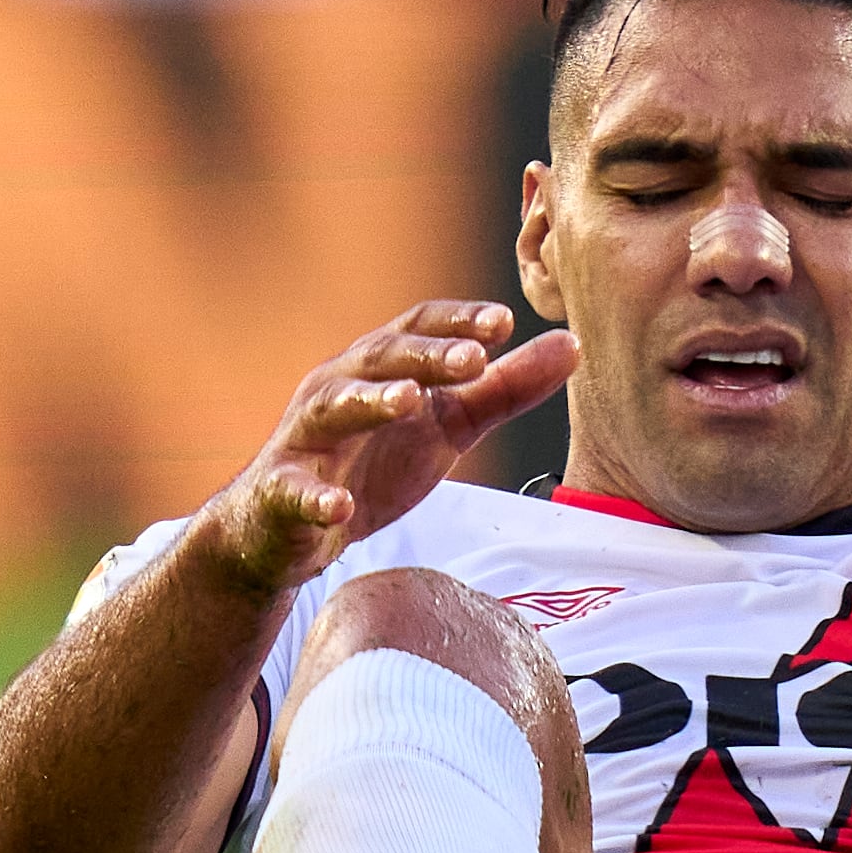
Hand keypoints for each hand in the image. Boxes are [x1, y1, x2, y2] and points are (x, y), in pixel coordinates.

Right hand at [197, 303, 578, 593]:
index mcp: (377, 369)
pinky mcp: (280, 492)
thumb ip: (504, 390)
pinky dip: (316, 497)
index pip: (417, 330)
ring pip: (333, 408)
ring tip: (409, 400)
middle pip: (381, 359)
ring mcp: (304, 439)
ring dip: (371, 401)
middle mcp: (336, 389)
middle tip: (475, 358)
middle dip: (426, 356)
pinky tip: (339, 506)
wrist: (284, 531)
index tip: (505, 321)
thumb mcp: (446, 427)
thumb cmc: (370, 466)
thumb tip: (571, 346)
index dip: (457, 322)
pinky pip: (295, 492)